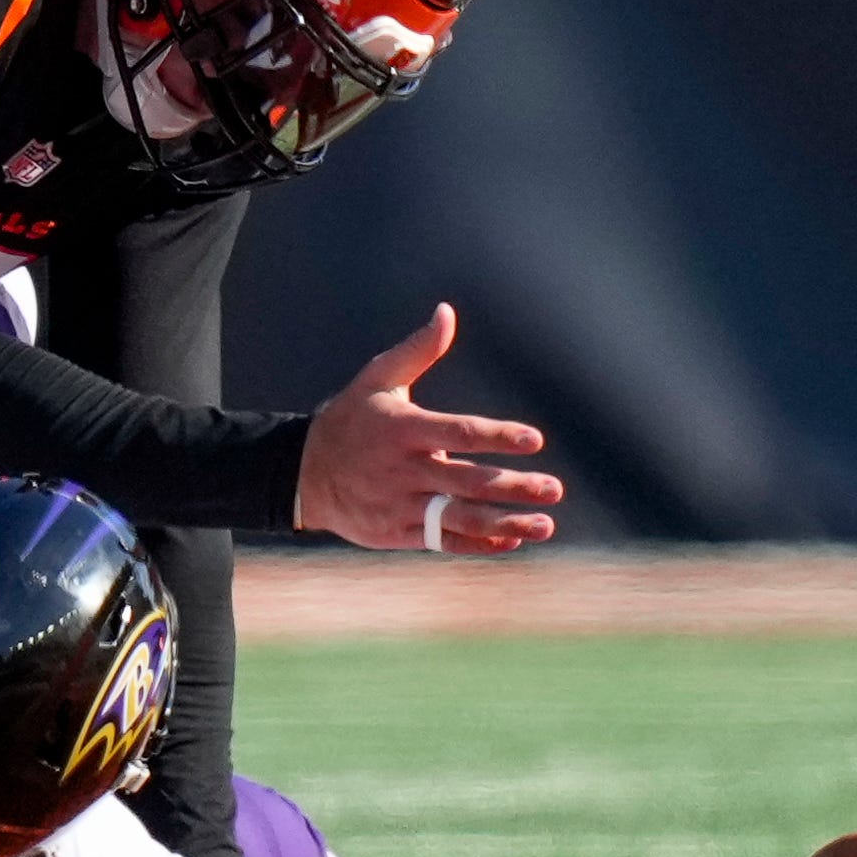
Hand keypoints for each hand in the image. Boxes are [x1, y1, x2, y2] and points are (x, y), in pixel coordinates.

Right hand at [295, 303, 562, 551]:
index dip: (497, 436)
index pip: (457, 433)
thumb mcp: (377, 380)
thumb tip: (446, 312)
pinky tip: (510, 540)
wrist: (302, 474)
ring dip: (506, 524)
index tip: (534, 440)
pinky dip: (479, 544)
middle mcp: (402, 470)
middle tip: (554, 487)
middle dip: (513, 487)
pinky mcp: (396, 533)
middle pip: (467, 481)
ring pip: (460, 518)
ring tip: (545, 525)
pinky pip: (443, 541)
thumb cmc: (351, 419)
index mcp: (402, 429)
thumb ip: (417, 350)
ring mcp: (399, 505)